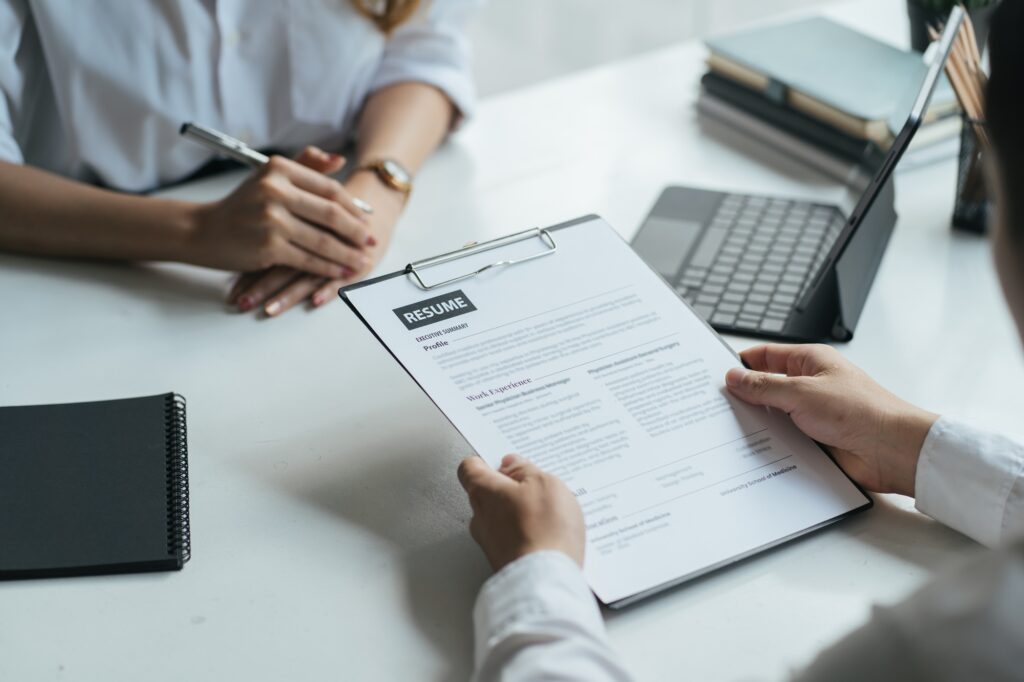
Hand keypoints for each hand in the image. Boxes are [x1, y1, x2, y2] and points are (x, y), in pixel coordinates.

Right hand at [186, 148, 374, 277]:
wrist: (203, 230)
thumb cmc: (243, 204)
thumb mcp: (270, 177)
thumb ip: (306, 165)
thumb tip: (340, 160)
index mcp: (279, 169)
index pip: (329, 188)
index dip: (353, 206)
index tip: (367, 218)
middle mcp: (275, 191)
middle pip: (330, 214)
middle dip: (356, 231)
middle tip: (372, 240)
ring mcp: (272, 220)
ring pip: (323, 240)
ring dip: (348, 253)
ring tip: (363, 260)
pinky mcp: (269, 248)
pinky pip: (308, 260)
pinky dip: (329, 267)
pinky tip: (342, 271)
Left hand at [457, 454, 585, 570]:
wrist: (546, 582)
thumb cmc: (544, 530)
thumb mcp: (544, 483)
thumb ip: (525, 469)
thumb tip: (513, 464)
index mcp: (483, 492)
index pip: (469, 469)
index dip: (485, 462)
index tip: (503, 462)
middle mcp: (480, 519)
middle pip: (487, 495)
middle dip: (508, 489)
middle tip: (535, 487)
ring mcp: (490, 544)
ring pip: (501, 521)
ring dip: (520, 516)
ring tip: (550, 517)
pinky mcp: (504, 563)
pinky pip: (513, 542)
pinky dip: (527, 537)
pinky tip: (550, 538)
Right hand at [725, 344, 938, 496]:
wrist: (891, 450)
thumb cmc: (861, 411)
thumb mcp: (802, 392)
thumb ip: (764, 386)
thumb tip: (735, 378)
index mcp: (810, 361)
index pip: (766, 355)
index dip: (741, 363)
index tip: (716, 374)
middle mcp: (810, 385)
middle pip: (766, 387)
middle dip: (744, 396)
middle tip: (715, 405)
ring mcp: (812, 414)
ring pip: (773, 415)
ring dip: (758, 423)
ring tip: (729, 429)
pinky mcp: (814, 440)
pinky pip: (783, 439)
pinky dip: (770, 443)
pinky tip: (753, 450)